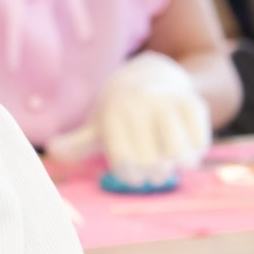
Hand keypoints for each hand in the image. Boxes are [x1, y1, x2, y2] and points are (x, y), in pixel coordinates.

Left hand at [51, 53, 211, 186]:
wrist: (152, 76)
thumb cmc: (121, 113)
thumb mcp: (97, 126)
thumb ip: (77, 143)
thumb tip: (53, 150)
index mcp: (113, 113)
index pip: (125, 164)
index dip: (130, 177)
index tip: (131, 174)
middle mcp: (139, 104)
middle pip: (153, 165)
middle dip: (154, 176)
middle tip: (153, 170)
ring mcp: (167, 102)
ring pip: (179, 157)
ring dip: (176, 168)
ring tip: (170, 162)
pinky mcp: (193, 103)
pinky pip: (200, 143)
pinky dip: (195, 154)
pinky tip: (186, 149)